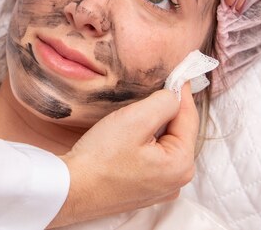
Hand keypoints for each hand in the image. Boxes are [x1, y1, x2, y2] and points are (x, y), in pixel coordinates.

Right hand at [48, 84, 198, 227]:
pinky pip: (152, 157)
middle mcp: (176, 180)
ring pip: (163, 143)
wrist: (71, 190)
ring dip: (152, 125)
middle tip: (151, 87)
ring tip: (135, 111)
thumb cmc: (100, 158)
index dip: (181, 91)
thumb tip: (175, 94)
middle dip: (165, 110)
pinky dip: (144, 142)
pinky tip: (127, 135)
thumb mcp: (135, 119)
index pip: (189, 117)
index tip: (177, 70)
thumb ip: (164, 102)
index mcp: (181, 164)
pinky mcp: (143, 189)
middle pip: (177, 131)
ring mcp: (160, 188)